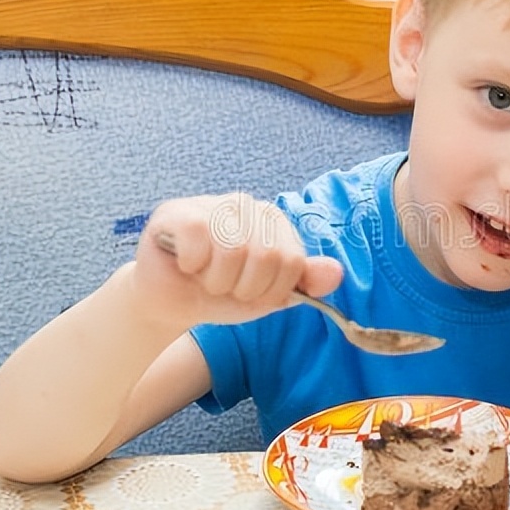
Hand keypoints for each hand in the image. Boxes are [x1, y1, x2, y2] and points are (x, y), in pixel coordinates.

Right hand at [130, 192, 342, 328]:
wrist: (173, 304)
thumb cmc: (223, 294)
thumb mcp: (270, 295)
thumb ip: (304, 282)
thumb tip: (336, 272)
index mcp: (275, 223)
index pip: (293, 262)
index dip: (271, 291)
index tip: (251, 293)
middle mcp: (248, 206)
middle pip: (267, 256)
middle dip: (243, 288)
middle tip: (224, 286)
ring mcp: (214, 204)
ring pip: (233, 250)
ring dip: (216, 281)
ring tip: (204, 276)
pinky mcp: (179, 211)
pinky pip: (199, 238)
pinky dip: (193, 265)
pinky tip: (186, 263)